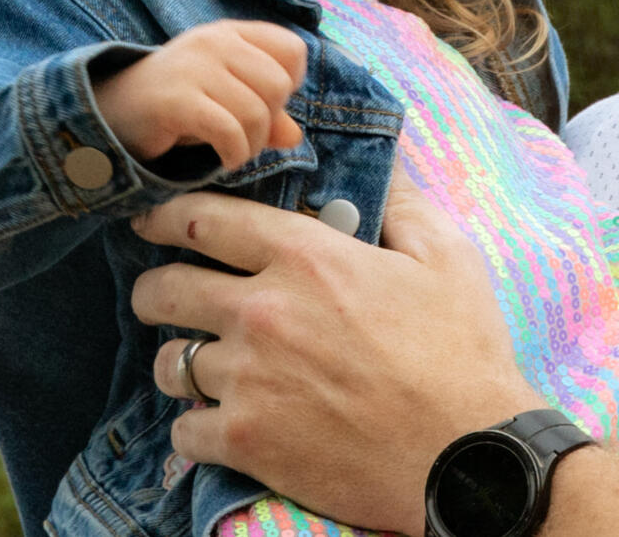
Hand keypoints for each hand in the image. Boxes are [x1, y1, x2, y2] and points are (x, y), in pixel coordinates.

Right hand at [94, 20, 306, 169]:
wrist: (110, 112)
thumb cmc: (176, 106)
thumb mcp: (224, 102)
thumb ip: (264, 114)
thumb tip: (295, 137)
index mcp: (231, 33)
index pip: (293, 49)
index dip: (290, 84)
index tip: (266, 104)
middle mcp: (215, 42)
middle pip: (279, 84)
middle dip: (270, 122)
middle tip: (246, 137)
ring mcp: (194, 68)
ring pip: (256, 113)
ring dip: (252, 145)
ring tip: (234, 153)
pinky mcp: (177, 100)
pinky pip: (229, 131)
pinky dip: (234, 154)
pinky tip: (224, 161)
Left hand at [128, 181, 541, 533]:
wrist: (465, 454)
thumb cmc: (462, 353)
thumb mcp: (447, 257)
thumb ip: (403, 204)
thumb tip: (384, 165)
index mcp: (306, 258)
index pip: (206, 219)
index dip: (168, 214)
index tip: (153, 219)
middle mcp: (263, 311)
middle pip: (166, 287)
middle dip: (153, 288)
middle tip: (159, 294)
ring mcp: (248, 379)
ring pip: (169, 361)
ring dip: (177, 359)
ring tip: (193, 364)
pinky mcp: (247, 440)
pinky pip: (184, 430)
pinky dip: (194, 428)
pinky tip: (216, 424)